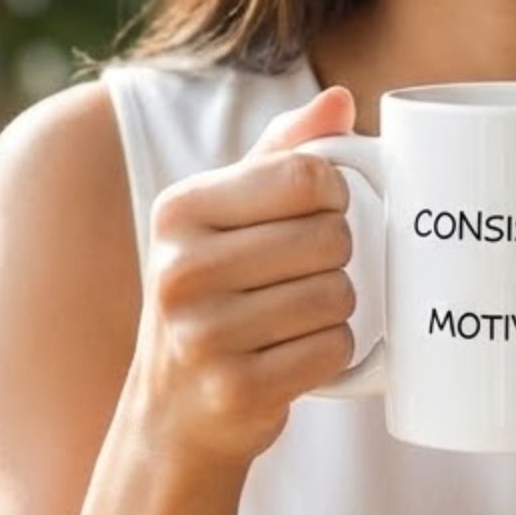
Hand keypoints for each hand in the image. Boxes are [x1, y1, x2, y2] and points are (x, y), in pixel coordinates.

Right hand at [136, 85, 359, 468]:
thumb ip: (283, 152)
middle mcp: (180, 269)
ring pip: (338, 294)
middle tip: (298, 277)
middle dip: (335, 258)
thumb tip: (341, 101)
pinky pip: (334, 348)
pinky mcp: (236, 390)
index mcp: (180, 210)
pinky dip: (331, 351)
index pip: (307, 176)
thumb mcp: (228, 215)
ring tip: (293, 317)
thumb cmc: (215, 295)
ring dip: (334, 308)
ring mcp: (204, 335)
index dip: (334, 195)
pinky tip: (293, 355)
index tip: (317, 214)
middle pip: (331, 237)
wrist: (174, 413)